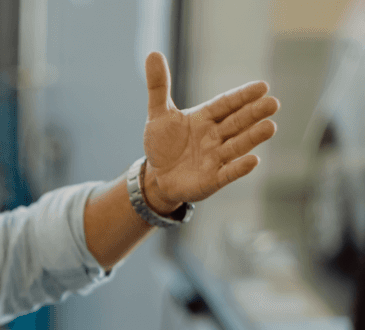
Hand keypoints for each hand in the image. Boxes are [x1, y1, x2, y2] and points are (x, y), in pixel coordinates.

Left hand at [141, 52, 278, 214]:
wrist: (158, 177)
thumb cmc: (163, 143)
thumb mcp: (158, 114)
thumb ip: (158, 86)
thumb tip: (152, 53)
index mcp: (205, 117)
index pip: (226, 104)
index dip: (242, 96)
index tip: (262, 86)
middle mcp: (215, 136)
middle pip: (237, 122)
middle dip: (254, 114)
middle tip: (273, 103)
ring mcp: (215, 157)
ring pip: (237, 145)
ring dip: (253, 138)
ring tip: (270, 127)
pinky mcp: (212, 179)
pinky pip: (228, 173)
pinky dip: (239, 168)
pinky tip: (253, 160)